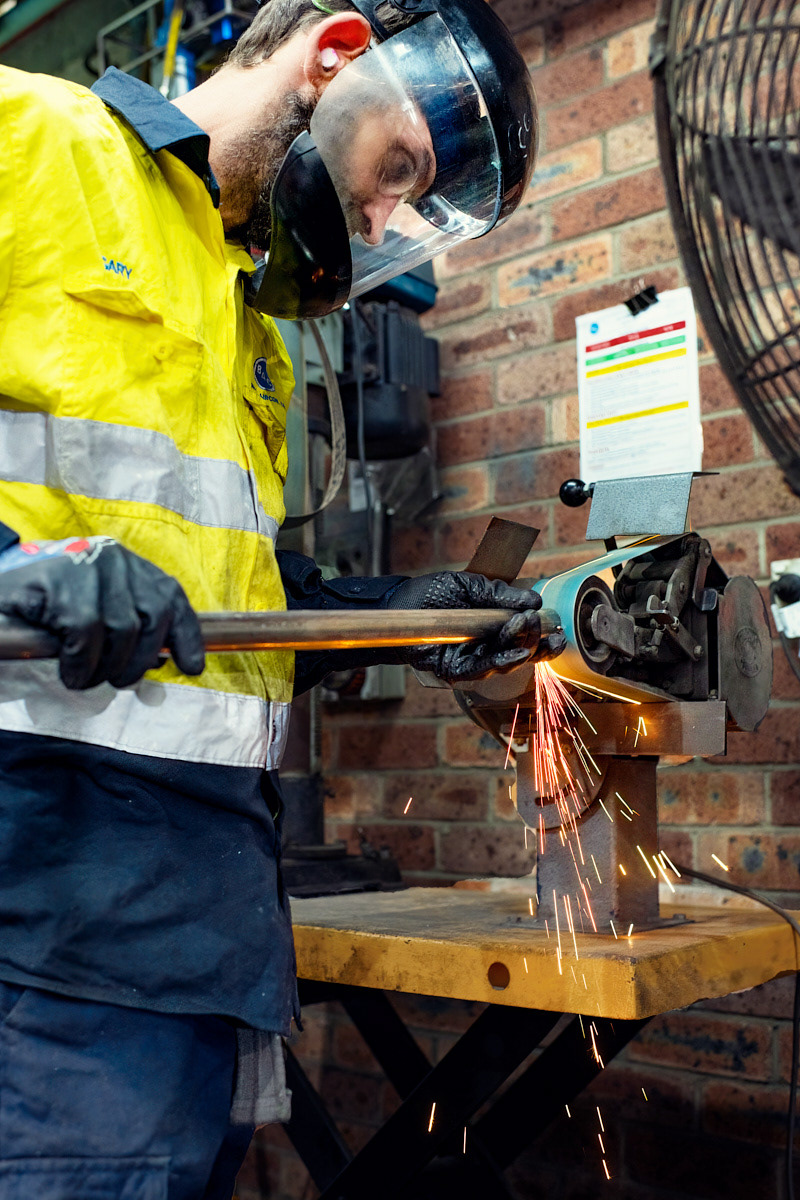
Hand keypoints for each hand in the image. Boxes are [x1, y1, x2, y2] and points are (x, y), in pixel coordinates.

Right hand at [0, 537, 204, 689]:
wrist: (1, 600)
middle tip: (112, 679)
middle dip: (136, 662)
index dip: (186, 635)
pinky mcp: (59, 583)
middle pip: (152, 619)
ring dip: (104, 667)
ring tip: (83, 677)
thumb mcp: (97, 620)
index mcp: (128, 566)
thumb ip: (132, 636)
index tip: (191, 667)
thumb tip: (167, 665)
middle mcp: (114, 559)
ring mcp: (87, 566)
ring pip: (122, 630)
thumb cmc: (49, 616)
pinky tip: (68, 670)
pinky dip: (80, 663)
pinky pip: (86, 634)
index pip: (170, 596)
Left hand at [386, 571, 564, 684]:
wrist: (399, 604)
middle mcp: (487, 644)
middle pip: (520, 649)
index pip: (524, 634)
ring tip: (525, 628)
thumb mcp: (471, 585)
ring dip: (520, 646)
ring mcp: (473, 658)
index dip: (542, 634)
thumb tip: (534, 600)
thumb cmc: (432, 594)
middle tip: (536, 621)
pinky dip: (500, 662)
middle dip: (533, 637)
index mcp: (494, 625)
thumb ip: (500, 594)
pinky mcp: (456, 670)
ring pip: (504, 661)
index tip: (557, 627)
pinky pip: (482, 670)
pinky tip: (516, 653)